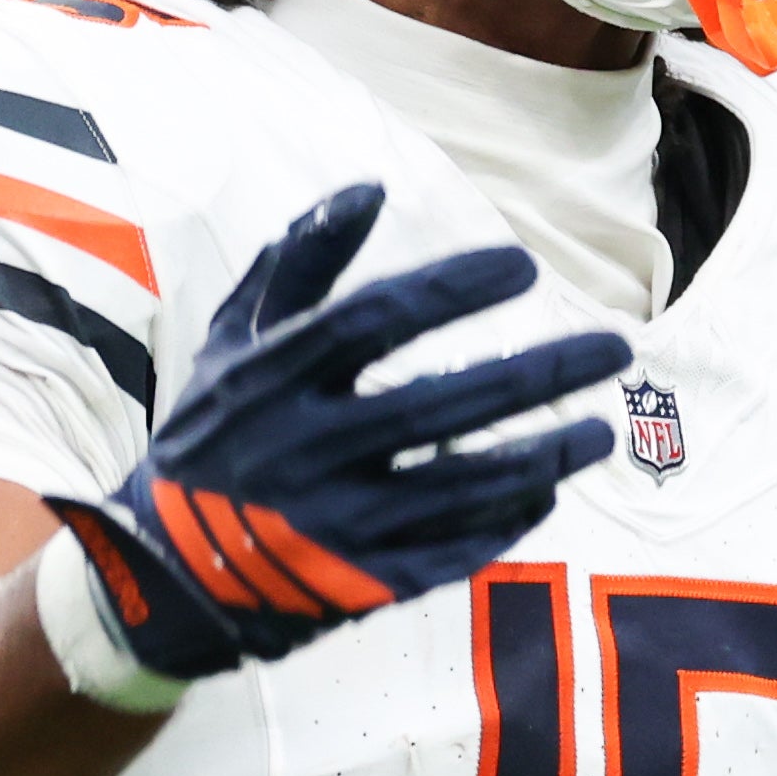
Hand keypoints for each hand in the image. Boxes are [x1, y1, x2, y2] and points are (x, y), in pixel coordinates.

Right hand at [51, 181, 631, 683]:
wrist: (162, 574)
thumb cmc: (209, 436)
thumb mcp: (229, 341)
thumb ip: (295, 263)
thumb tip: (369, 190)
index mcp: (271, 381)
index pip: (376, 321)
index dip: (453, 289)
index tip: (524, 267)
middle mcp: (304, 451)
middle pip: (441, 407)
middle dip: (538, 375)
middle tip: (614, 348)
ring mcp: (335, 525)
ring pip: (462, 489)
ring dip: (543, 459)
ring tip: (602, 430)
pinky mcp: (358, 584)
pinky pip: (451, 552)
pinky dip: (504, 523)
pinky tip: (545, 492)